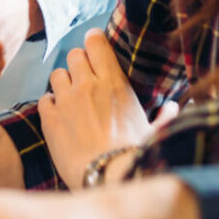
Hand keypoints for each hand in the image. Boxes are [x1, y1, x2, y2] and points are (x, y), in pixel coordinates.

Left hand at [39, 30, 173, 190]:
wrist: (106, 177)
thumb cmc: (134, 155)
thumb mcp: (155, 132)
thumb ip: (165, 116)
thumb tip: (174, 108)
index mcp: (114, 83)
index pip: (96, 43)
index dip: (94, 41)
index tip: (95, 46)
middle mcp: (87, 86)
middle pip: (74, 55)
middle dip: (79, 63)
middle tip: (85, 78)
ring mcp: (66, 101)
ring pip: (56, 74)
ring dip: (64, 82)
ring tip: (72, 98)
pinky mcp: (49, 119)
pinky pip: (44, 99)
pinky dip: (51, 104)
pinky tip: (59, 115)